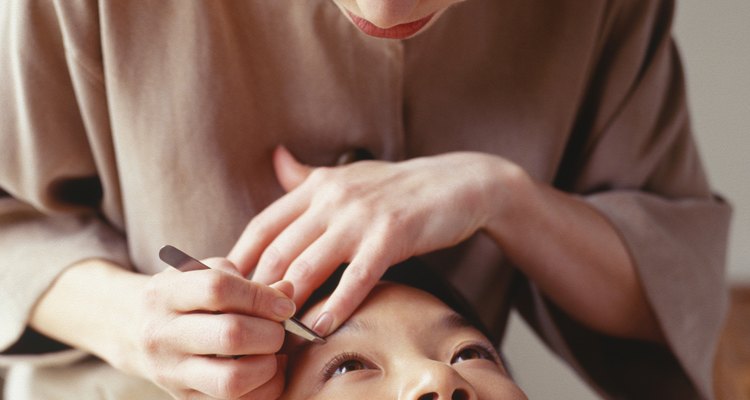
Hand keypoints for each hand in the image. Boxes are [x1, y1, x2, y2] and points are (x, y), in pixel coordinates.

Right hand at [132, 258, 295, 398]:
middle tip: (279, 329)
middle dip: (270, 332)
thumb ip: (245, 282)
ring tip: (273, 353)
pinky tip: (268, 370)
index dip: (261, 296)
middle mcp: (163, 336)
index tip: (283, 304)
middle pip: (230, 335)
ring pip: (233, 380)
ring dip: (268, 366)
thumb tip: (288, 293)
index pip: (218, 289)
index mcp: (165, 295)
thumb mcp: (202, 274)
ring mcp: (171, 373)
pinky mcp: (184, 399)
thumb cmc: (182, 296)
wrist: (133, 329)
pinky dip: (265, 389)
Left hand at [228, 146, 521, 335]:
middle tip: (245, 323)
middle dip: (257, 290)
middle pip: (278, 250)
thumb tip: (275, 158)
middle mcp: (332, 197)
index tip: (225, 291)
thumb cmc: (399, 187)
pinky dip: (334, 305)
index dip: (239, 260)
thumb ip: (307, 175)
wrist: (458, 183)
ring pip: (308, 265)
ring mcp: (361, 216)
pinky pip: (355, 278)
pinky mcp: (391, 235)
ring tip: (273, 333)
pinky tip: (321, 328)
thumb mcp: (349, 174)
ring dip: (288, 303)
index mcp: (318, 185)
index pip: (263, 226)